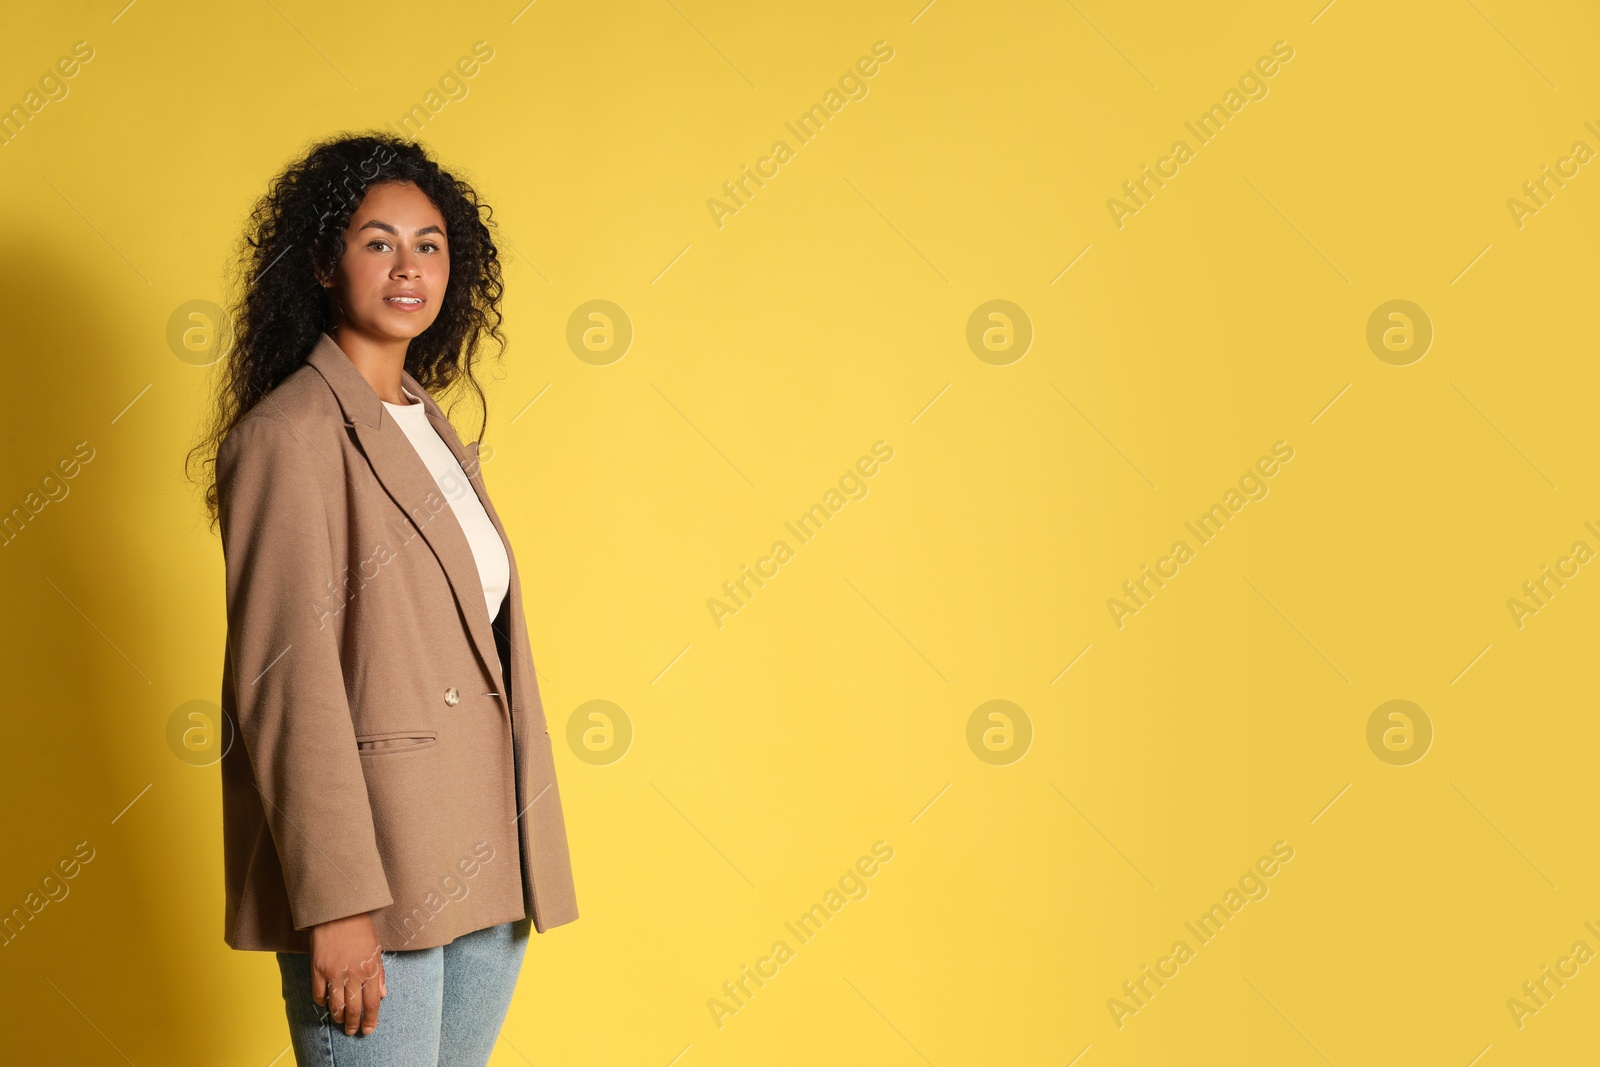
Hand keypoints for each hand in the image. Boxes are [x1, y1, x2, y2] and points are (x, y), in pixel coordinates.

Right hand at [309, 912, 386, 1035]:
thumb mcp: (376, 949)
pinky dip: (322, 1003)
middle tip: (352, 1031)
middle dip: (353, 1024)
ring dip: (338, 1017)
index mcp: (370, 969)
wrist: (338, 911)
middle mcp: (352, 974)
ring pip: (335, 1006)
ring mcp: (333, 972)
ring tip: (340, 1020)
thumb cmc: (360, 928)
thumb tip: (382, 995)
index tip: (368, 1029)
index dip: (370, 1020)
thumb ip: (379, 974)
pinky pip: (318, 994)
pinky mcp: (317, 969)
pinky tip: (326, 1003)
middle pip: (353, 1009)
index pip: (372, 1003)